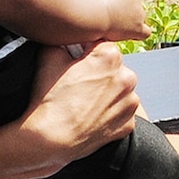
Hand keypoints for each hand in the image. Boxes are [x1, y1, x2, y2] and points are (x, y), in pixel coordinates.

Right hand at [17, 42, 139, 171]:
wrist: (50, 139)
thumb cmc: (49, 101)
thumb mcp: (48, 57)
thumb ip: (62, 41)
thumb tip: (64, 39)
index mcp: (110, 57)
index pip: (100, 44)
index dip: (85, 52)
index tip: (76, 61)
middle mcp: (127, 78)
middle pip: (113, 68)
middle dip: (98, 73)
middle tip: (77, 84)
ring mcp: (130, 103)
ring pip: (119, 91)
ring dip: (106, 93)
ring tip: (83, 102)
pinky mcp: (128, 124)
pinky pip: (121, 113)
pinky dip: (109, 113)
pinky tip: (90, 116)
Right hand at [88, 0, 148, 42]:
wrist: (94, 14)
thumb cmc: (90, 1)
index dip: (117, 3)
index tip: (108, 9)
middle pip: (132, 6)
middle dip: (122, 12)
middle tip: (110, 19)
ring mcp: (139, 12)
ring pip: (138, 18)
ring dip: (128, 23)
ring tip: (114, 28)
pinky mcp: (138, 27)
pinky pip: (145, 32)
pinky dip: (138, 34)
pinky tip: (131, 35)